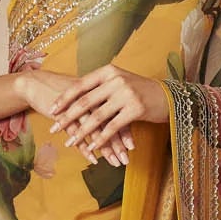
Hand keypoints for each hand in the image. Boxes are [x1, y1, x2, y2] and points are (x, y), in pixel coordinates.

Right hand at [15, 67, 134, 166]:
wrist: (36, 83)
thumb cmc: (62, 91)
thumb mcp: (83, 95)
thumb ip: (98, 105)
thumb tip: (115, 119)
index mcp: (97, 90)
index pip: (115, 113)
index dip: (125, 130)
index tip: (132, 147)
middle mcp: (89, 97)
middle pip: (108, 123)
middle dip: (118, 144)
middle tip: (126, 159)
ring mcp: (76, 106)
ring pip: (95, 130)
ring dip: (106, 149)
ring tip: (115, 163)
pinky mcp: (62, 114)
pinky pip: (77, 134)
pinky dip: (86, 148)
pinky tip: (95, 159)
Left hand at [46, 65, 168, 162]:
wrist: (169, 96)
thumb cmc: (141, 90)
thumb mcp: (120, 81)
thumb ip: (101, 86)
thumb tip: (77, 95)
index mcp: (108, 71)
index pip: (80, 85)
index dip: (64, 98)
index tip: (51, 109)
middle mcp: (115, 80)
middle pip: (85, 101)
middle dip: (67, 117)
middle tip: (54, 127)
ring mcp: (126, 94)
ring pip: (97, 116)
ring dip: (81, 132)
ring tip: (69, 142)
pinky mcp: (135, 109)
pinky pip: (112, 127)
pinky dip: (101, 139)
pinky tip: (91, 148)